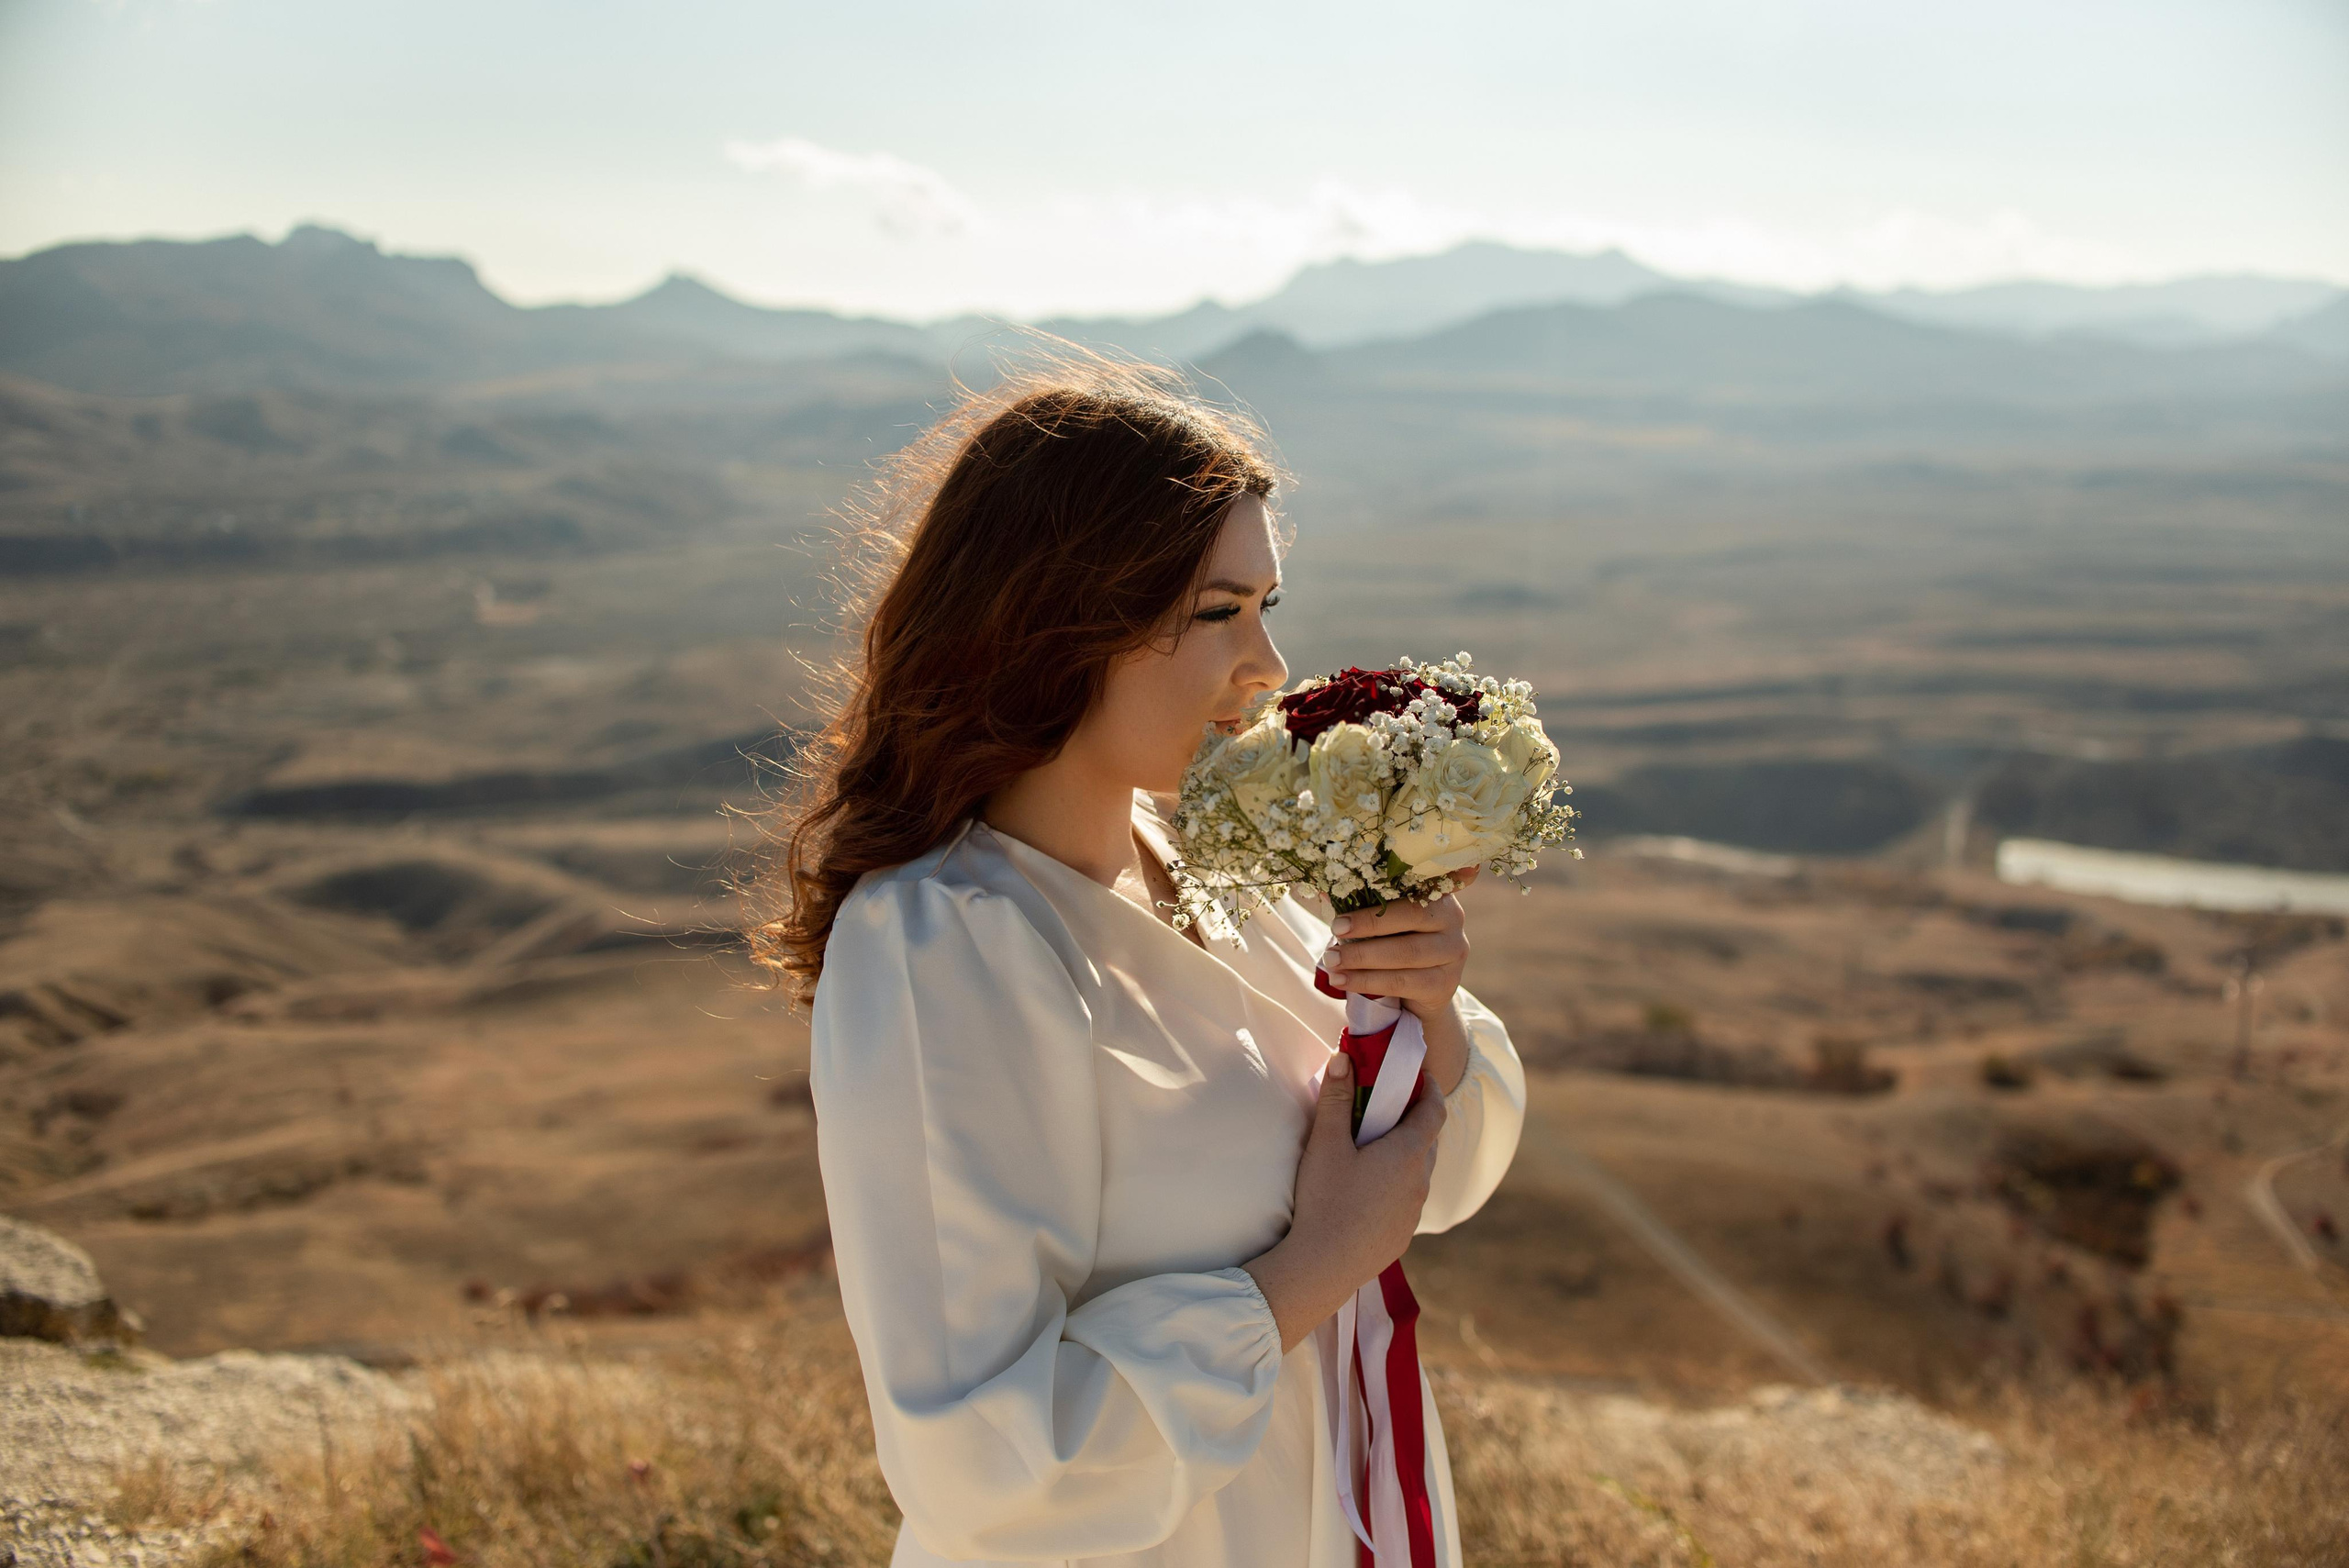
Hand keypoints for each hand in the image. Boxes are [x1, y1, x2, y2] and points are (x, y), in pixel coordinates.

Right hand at [1243, 1049, 1446, 1351]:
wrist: (1324, 1267)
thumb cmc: (1326, 1200)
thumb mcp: (1326, 1144)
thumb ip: (1335, 1098)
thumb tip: (1344, 1058)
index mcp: (1408, 1152)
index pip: (1435, 1111)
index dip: (1431, 1089)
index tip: (1420, 1075)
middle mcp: (1420, 1181)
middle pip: (1428, 1141)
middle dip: (1415, 1119)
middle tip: (1389, 1106)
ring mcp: (1414, 1211)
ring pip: (1419, 1172)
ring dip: (1406, 1154)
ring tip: (1377, 1147)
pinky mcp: (1403, 1234)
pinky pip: (1408, 1199)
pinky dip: (1398, 1183)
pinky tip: (1370, 1189)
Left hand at [1321, 869, 1476, 1093]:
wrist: (1421, 991)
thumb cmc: (1396, 943)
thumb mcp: (1382, 922)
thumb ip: (1362, 905)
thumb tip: (1323, 889)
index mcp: (1436, 893)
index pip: (1406, 891)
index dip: (1373, 906)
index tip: (1338, 920)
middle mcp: (1452, 919)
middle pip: (1411, 918)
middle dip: (1367, 929)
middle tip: (1334, 937)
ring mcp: (1453, 952)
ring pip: (1406, 953)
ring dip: (1363, 959)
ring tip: (1332, 963)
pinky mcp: (1445, 984)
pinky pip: (1404, 982)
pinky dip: (1368, 983)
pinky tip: (1343, 981)